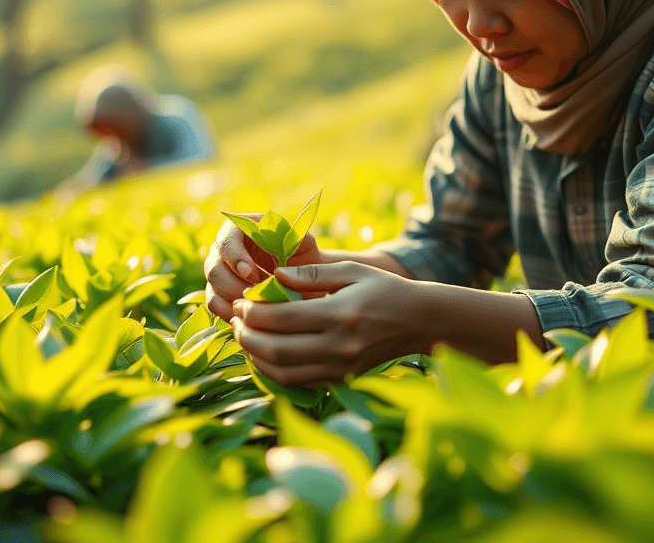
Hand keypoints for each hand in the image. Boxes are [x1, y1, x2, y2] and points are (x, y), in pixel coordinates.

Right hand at [203, 214, 323, 321]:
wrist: (303, 279)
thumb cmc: (303, 257)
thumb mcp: (304, 245)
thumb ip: (296, 240)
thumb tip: (286, 245)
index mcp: (240, 229)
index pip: (226, 240)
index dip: (235, 257)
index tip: (251, 273)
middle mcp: (223, 250)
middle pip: (213, 267)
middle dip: (233, 285)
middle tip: (256, 296)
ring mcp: (219, 272)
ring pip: (212, 287)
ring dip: (233, 299)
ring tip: (257, 306)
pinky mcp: (219, 292)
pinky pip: (214, 304)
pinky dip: (229, 311)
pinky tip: (249, 317)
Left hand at [229, 261, 425, 387]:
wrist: (419, 322)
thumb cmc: (385, 290)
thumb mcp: (352, 270)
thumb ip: (312, 272)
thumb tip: (275, 275)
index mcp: (340, 314)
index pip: (282, 319)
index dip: (253, 312)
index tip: (240, 302)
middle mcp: (338, 346)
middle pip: (276, 350)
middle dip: (246, 335)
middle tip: (234, 319)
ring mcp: (339, 367)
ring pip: (282, 372)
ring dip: (255, 356)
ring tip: (243, 336)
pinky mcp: (340, 379)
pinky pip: (296, 382)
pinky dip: (273, 371)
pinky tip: (263, 353)